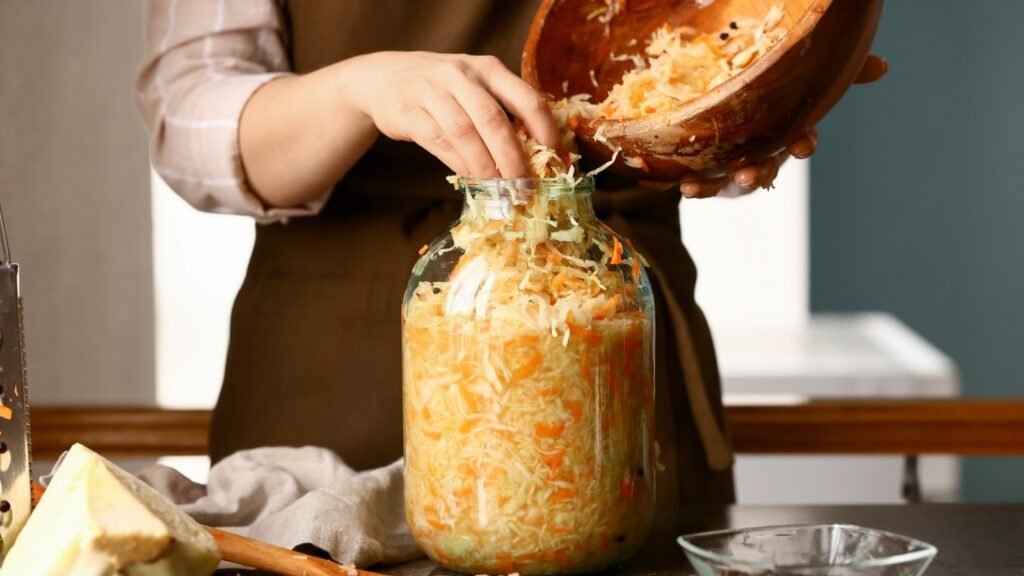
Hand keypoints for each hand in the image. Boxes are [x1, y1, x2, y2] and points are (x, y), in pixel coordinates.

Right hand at [338, 52, 560, 177]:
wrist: (384, 78)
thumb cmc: (442, 89)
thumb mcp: (475, 87)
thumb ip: (501, 112)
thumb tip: (536, 157)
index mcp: (488, 69)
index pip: (526, 98)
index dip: (544, 130)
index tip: (555, 159)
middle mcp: (462, 75)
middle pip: (494, 121)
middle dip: (513, 159)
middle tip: (525, 188)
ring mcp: (432, 91)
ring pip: (465, 134)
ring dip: (485, 168)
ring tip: (500, 192)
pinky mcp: (408, 111)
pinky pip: (438, 142)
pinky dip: (458, 165)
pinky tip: (472, 181)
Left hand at [672, 54, 887, 198]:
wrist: (731, 126)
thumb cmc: (773, 104)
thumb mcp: (802, 84)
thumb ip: (840, 72)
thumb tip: (883, 66)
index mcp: (786, 131)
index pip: (802, 138)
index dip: (803, 143)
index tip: (803, 147)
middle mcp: (762, 151)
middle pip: (765, 165)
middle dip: (758, 171)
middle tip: (748, 175)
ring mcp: (734, 164)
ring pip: (727, 178)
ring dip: (716, 184)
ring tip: (697, 188)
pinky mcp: (709, 172)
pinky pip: (699, 180)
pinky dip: (690, 184)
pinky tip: (680, 184)